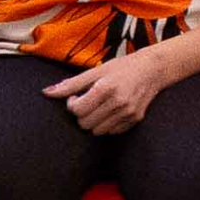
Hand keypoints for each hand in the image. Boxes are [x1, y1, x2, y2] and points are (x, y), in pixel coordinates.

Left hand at [45, 51, 170, 134]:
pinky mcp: (135, 120)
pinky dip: (106, 125)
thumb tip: (46, 92)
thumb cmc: (122, 67)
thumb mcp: (96, 71)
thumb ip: (71, 84)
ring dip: (93, 121)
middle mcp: (118, 102)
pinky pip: (111, 132)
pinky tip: (110, 111)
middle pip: (85, 123)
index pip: (77, 109)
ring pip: (97, 131)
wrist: (153, 69)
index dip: (72, 104)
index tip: (76, 97)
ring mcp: (128, 113)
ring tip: (98, 107)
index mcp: (105, 88)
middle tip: (86, 102)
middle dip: (81, 114)